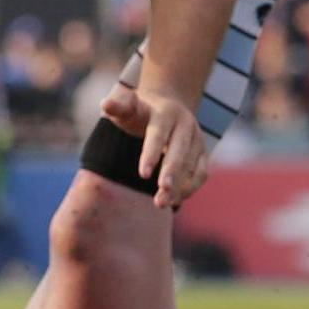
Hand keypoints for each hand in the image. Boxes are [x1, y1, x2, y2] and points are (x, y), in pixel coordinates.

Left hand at [98, 84, 208, 206]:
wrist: (167, 105)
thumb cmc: (140, 111)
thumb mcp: (127, 104)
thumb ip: (117, 105)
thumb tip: (106, 104)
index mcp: (165, 113)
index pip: (158, 134)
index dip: (151, 154)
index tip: (143, 175)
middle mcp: (185, 125)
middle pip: (180, 151)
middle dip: (171, 173)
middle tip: (161, 195)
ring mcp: (197, 139)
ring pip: (192, 165)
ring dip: (179, 187)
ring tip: (162, 203)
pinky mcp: (202, 152)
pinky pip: (201, 173)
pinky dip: (190, 188)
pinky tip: (175, 201)